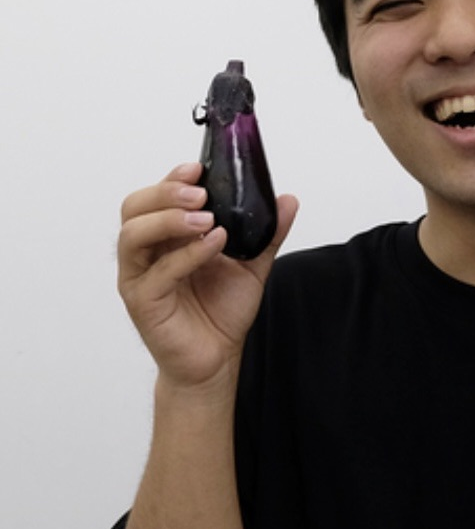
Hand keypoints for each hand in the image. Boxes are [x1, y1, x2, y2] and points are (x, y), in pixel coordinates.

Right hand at [117, 161, 297, 387]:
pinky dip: (186, 254)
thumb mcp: (251, 264)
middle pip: (134, 209)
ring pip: (133, 235)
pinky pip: (158, 272)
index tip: (197, 168)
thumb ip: (267, 233)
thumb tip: (288, 200)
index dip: (172, 179)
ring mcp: (140, 277)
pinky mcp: (144, 303)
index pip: (155, 197)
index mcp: (166, 237)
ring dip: (169, 220)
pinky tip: (214, 245)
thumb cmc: (222, 312)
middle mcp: (147, 254)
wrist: (217, 360)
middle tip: (200, 192)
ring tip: (207, 218)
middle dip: (166, 193)